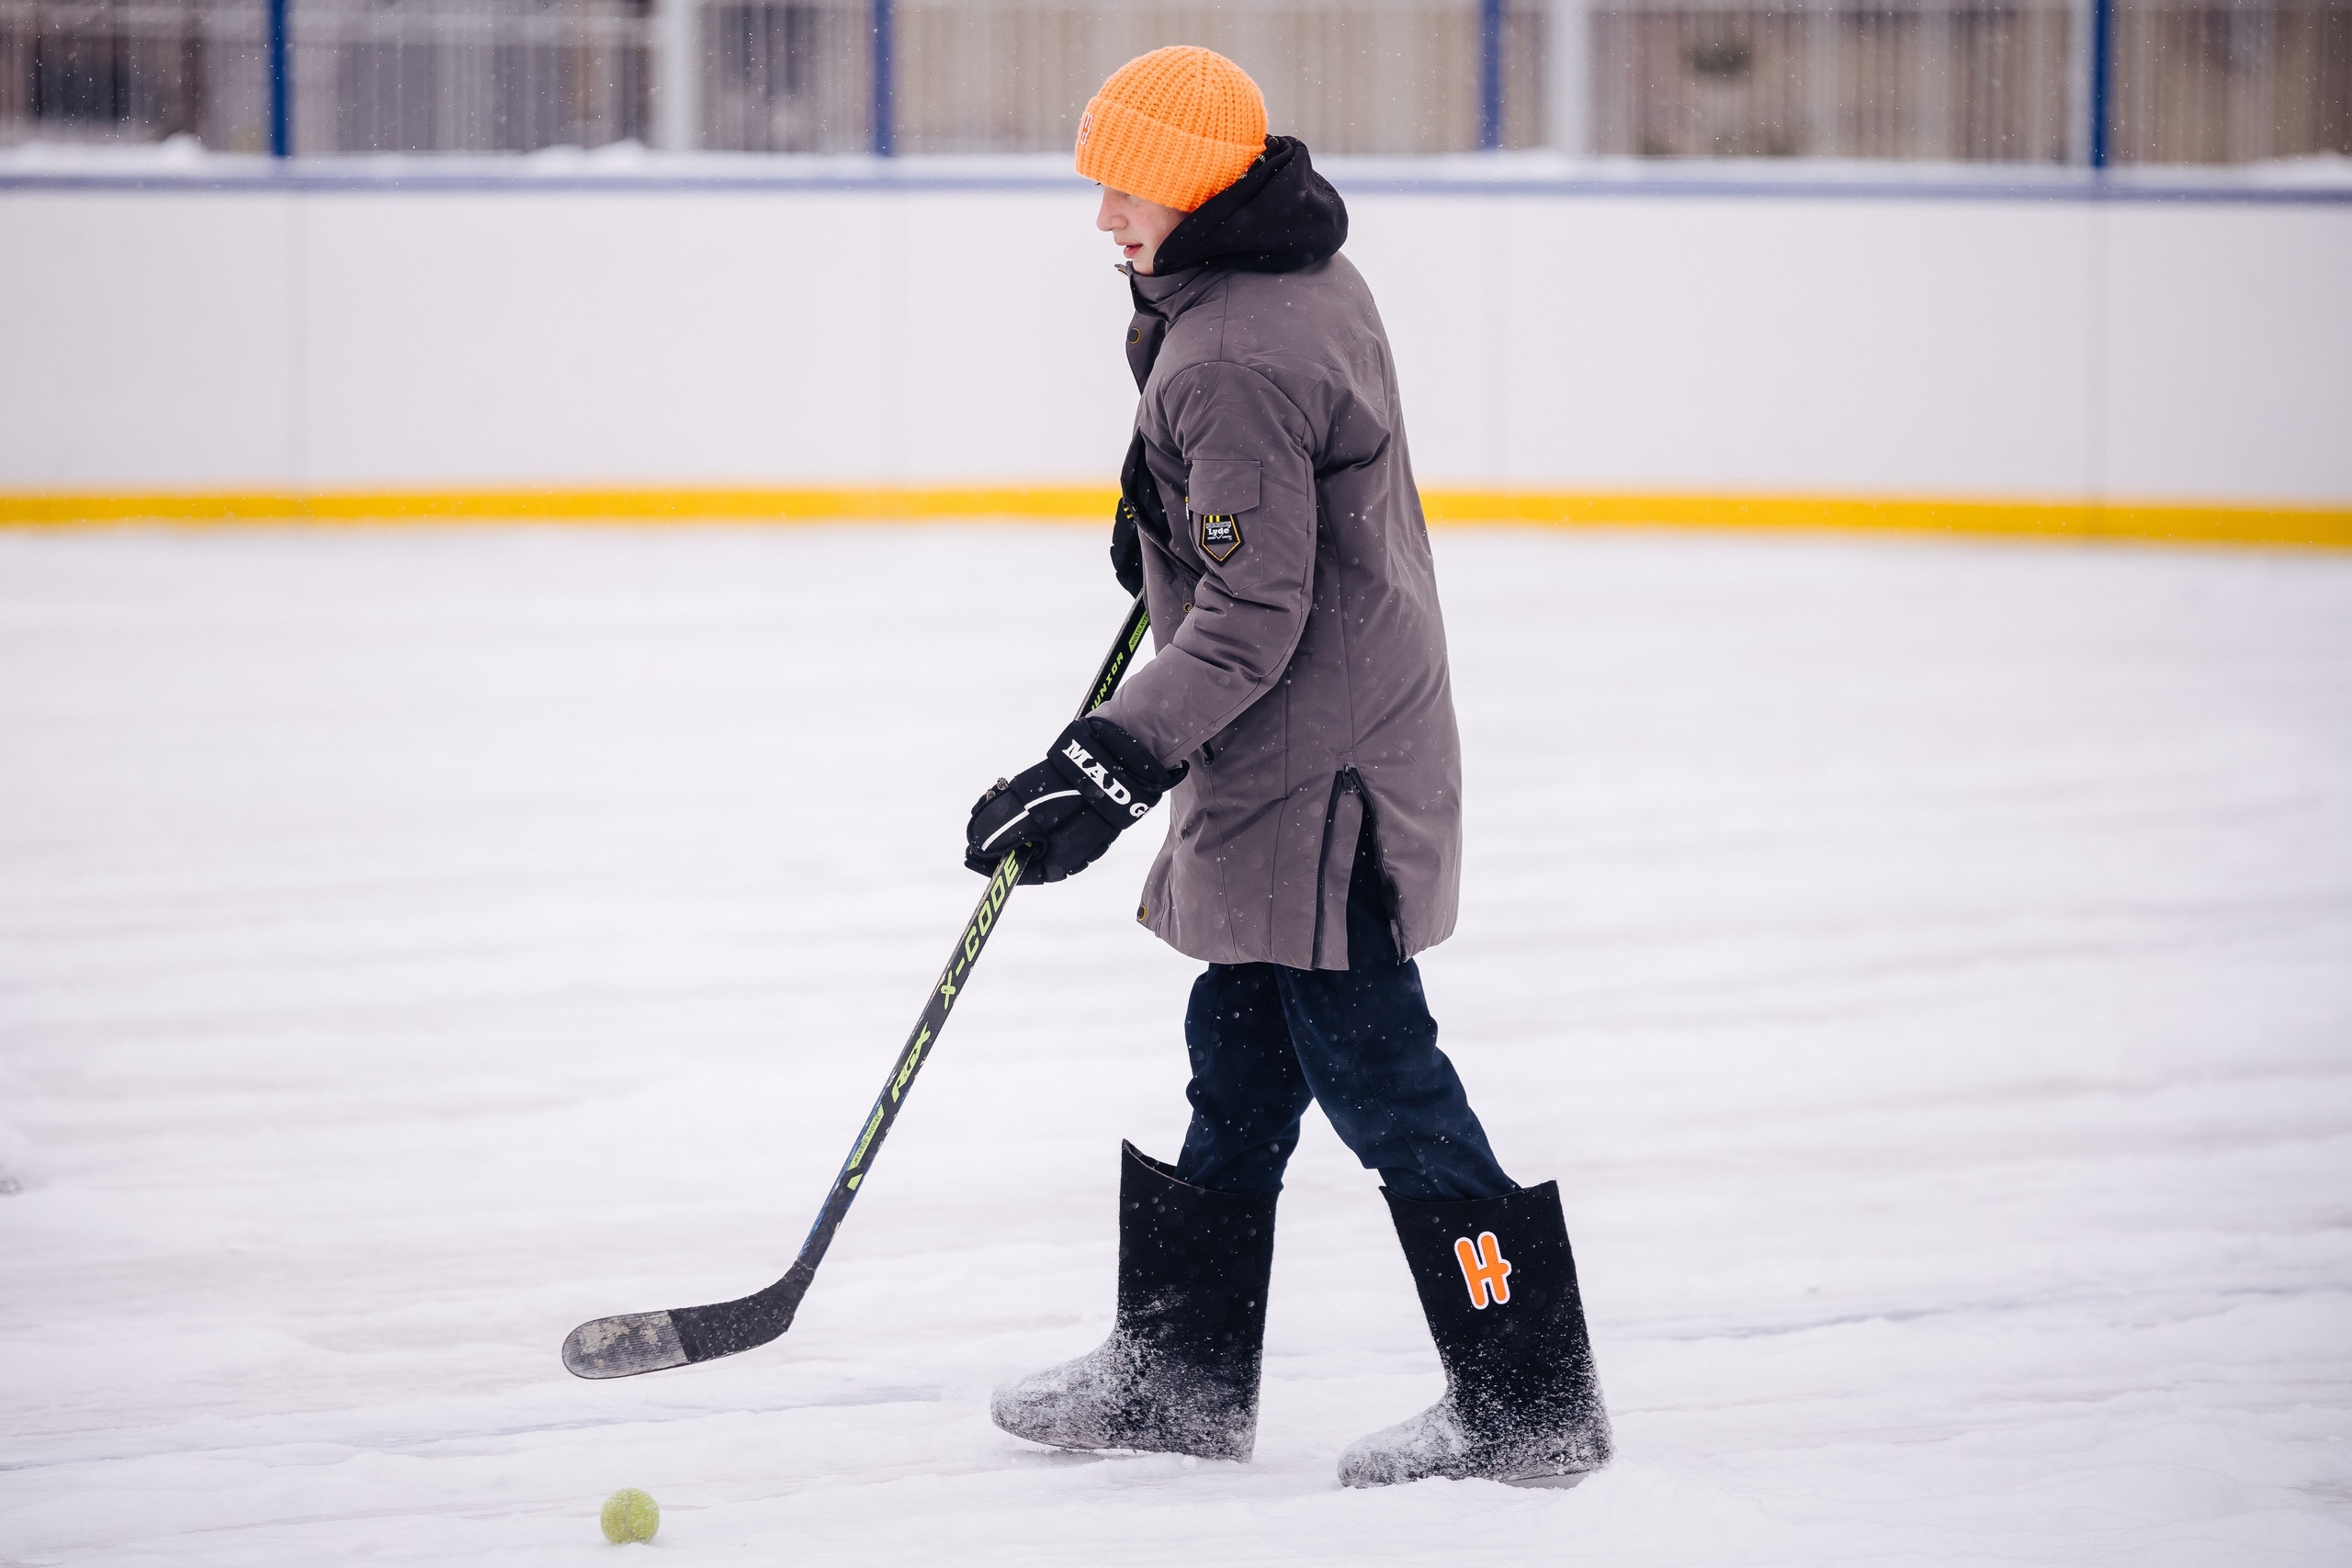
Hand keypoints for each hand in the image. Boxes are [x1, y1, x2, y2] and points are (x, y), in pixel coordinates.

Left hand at [966, 717, 1181, 883]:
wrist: (1118, 754)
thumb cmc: (1080, 792)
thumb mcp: (1036, 815)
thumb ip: (1005, 832)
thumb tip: (977, 846)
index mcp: (1065, 860)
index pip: (1022, 870)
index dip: (992, 863)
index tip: (968, 854)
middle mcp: (1069, 845)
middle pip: (1025, 848)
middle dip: (997, 837)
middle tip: (975, 825)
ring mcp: (1075, 821)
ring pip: (1031, 825)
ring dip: (1008, 815)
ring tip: (992, 797)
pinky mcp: (1076, 798)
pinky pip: (1042, 806)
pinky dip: (1023, 800)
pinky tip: (1011, 787)